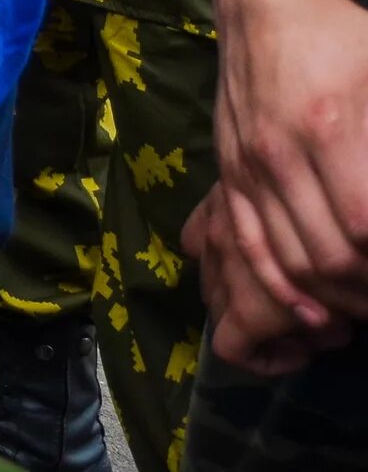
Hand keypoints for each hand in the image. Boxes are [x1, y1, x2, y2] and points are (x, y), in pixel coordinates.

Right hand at [191, 184, 352, 374]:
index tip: (304, 352)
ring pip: (206, 272)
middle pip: (217, 311)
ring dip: (233, 288)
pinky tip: (240, 246)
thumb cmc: (333, 251)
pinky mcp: (215, 200)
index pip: (230, 348)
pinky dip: (213, 245)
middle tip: (300, 323)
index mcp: (246, 304)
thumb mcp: (339, 300)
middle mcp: (220, 269)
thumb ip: (329, 322)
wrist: (313, 175)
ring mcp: (213, 230)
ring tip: (274, 287)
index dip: (265, 361)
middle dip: (254, 327)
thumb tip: (332, 328)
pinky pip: (197, 229)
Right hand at [212, 0, 367, 326]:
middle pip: (328, 257)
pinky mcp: (230, 170)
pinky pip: (248, 245)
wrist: (266, 4)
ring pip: (289, 261)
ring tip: (366, 308)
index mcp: (330, 129)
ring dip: (334, 301)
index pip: (364, 227)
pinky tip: (311, 314)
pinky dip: (280, 288)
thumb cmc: (346, 36)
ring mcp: (248, 165)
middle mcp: (281, 155)